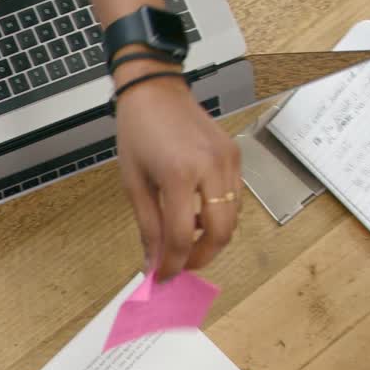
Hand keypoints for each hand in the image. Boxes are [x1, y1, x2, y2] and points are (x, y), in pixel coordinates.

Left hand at [114, 63, 242, 280]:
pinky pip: (236, 197)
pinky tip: (196, 215)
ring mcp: (229, 160)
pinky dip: (219, 215)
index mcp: (178, 174)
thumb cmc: (137, 133)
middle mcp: (210, 167)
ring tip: (185, 240)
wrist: (156, 92)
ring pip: (233, 218)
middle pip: (220, 232)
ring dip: (212, 237)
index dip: (173, 263)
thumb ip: (147, 226)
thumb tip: (153, 261)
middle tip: (180, 265)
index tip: (162, 277)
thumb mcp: (133, 183)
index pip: (182, 235)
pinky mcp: (236, 155)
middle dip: (201, 257)